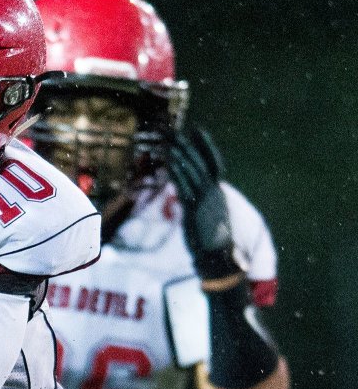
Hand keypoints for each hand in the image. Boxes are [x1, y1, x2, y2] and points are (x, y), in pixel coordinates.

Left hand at [167, 126, 239, 280]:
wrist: (219, 260)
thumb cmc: (210, 244)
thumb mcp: (204, 219)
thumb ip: (197, 205)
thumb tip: (187, 197)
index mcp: (217, 194)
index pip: (213, 163)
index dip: (205, 146)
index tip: (196, 129)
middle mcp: (214, 193)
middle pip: (200, 162)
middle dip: (187, 144)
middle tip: (174, 128)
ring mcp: (206, 200)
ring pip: (193, 172)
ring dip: (180, 155)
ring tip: (169, 140)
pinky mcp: (197, 210)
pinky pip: (186, 186)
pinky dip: (178, 172)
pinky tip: (170, 161)